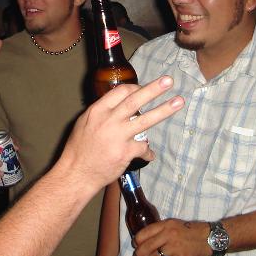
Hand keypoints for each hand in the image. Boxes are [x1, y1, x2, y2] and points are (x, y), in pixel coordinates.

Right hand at [58, 76, 182, 192]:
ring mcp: (118, 136)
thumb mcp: (84, 123)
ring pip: (146, 120)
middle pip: (135, 100)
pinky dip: (147, 151)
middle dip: (154, 89)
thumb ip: (101, 113)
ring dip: (164, 110)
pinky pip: (143, 147)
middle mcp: (109, 120)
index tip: (142, 89)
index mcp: (97, 111)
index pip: (120, 92)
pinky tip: (148, 154)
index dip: (134, 88)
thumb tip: (117, 106)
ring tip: (179, 102)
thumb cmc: (78, 149)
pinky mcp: (125, 152)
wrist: (76, 174)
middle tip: (168, 81)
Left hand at [131, 219, 210, 255]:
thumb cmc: (190, 230)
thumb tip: (147, 239)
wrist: (208, 237)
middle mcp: (168, 235)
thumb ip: (161, 229)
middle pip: (146, 247)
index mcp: (166, 225)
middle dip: (138, 255)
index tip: (135, 246)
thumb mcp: (174, 224)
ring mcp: (174, 248)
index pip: (145, 233)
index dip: (137, 241)